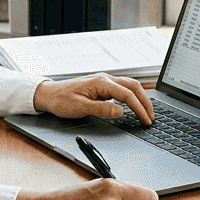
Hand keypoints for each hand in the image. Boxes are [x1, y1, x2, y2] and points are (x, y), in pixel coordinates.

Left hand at [33, 73, 153, 124]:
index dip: (139, 108)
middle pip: (134, 86)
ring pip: (129, 86)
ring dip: (140, 98)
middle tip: (152, 118)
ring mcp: (104, 81)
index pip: (127, 94)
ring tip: (146, 113)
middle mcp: (105, 79)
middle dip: (145, 102)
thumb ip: (102, 109)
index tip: (146, 120)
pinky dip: (132, 97)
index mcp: (101, 82)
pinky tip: (134, 105)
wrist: (47, 94)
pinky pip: (122, 88)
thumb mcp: (80, 108)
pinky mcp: (101, 86)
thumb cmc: (61, 100)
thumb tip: (121, 111)